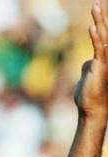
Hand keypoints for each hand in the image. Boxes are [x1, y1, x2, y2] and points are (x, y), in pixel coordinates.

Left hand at [75, 1, 107, 122]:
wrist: (92, 110)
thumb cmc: (90, 96)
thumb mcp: (88, 76)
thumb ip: (89, 66)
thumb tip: (88, 62)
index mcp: (105, 57)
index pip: (104, 35)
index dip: (102, 22)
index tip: (99, 8)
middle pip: (107, 32)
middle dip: (103, 16)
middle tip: (99, 2)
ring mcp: (106, 61)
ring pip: (104, 37)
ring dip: (100, 21)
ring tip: (95, 6)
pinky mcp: (101, 67)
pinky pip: (99, 49)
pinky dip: (95, 38)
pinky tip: (92, 28)